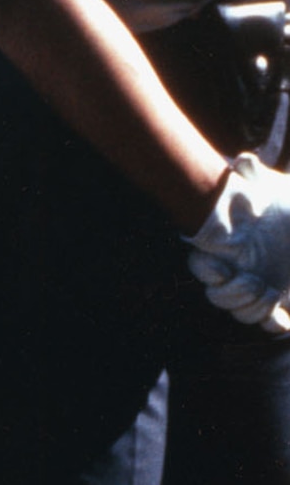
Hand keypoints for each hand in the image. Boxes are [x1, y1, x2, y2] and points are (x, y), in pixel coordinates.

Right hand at [186, 153, 289, 332]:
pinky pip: (268, 323)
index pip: (202, 265)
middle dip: (234, 294)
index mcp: (225, 246)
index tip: (223, 267)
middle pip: (218, 296)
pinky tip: (285, 321)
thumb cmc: (279, 202)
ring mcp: (254, 287)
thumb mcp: (269, 185)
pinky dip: (274, 324)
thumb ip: (252, 175)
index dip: (208, 270)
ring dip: (254, 308)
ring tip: (272, 292)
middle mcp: (234, 270)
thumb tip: (244, 161)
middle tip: (258, 283)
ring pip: (240, 312)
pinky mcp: (276, 299)